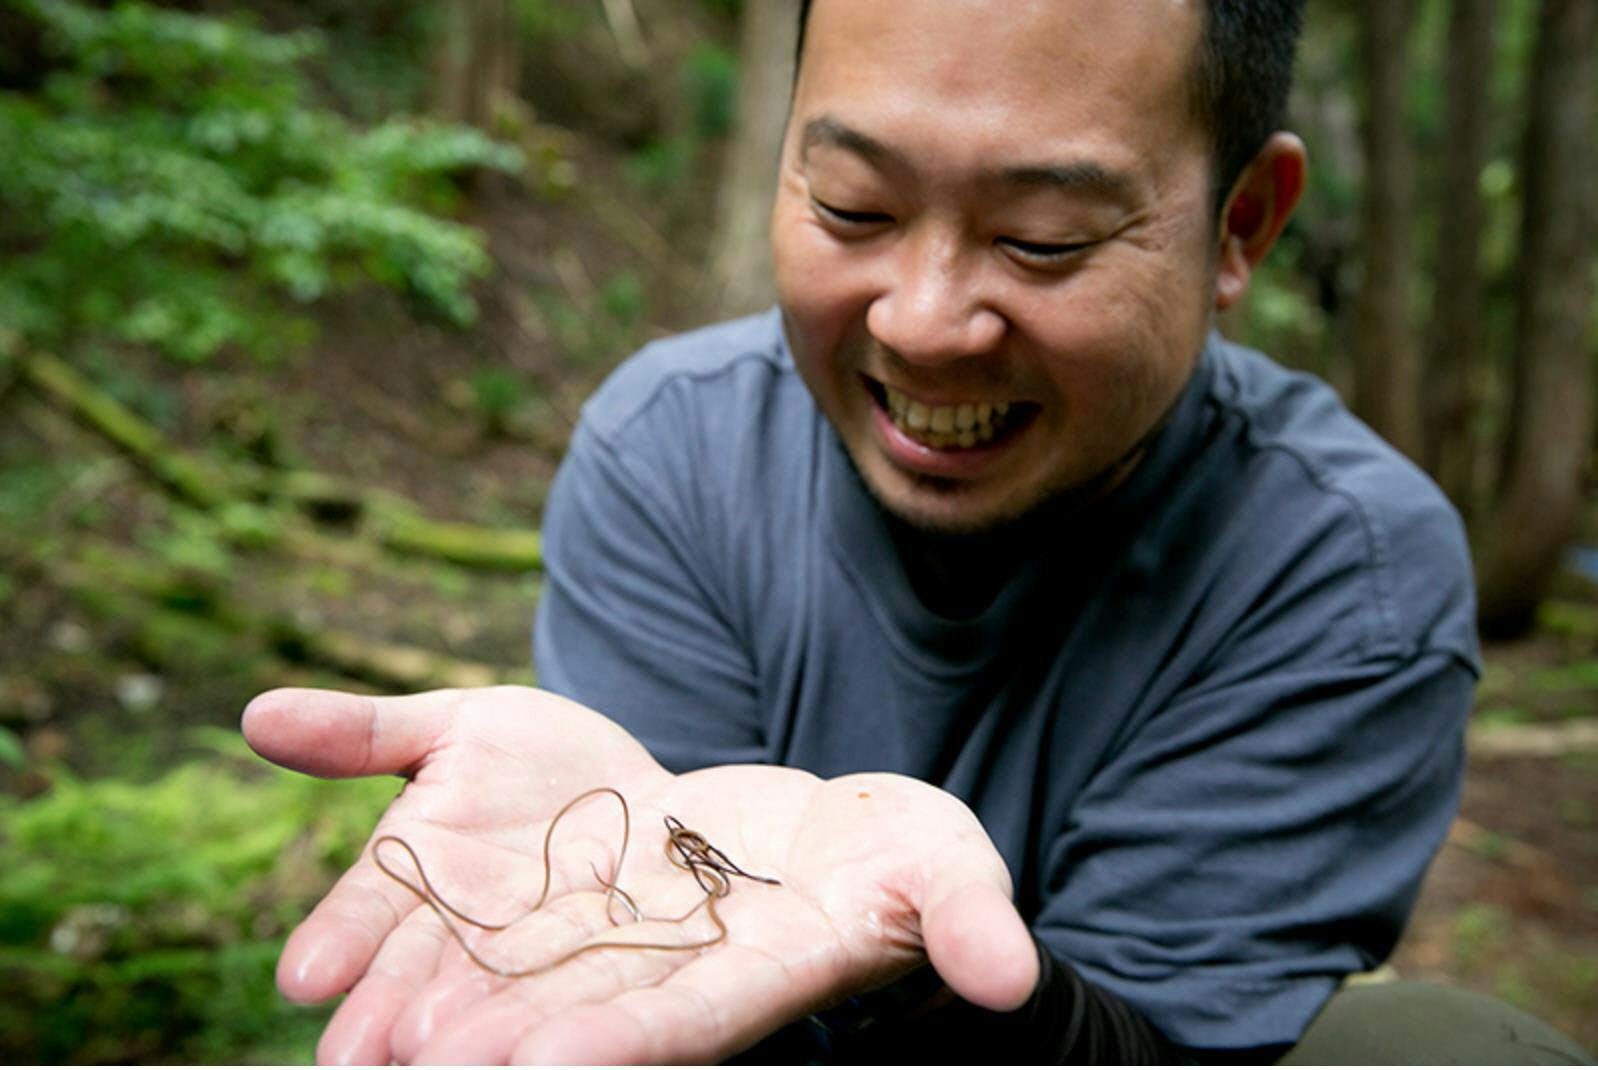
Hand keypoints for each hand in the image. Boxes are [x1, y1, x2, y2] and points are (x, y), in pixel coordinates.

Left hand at [243, 686, 1037, 1063]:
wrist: (832, 838)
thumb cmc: (908, 867)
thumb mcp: (951, 877)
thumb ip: (968, 924)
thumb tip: (1011, 977)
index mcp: (761, 975)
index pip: (687, 1023)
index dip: (621, 1045)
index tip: (545, 1069)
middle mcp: (670, 964)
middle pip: (574, 1009)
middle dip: (493, 1037)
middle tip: (398, 1064)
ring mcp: (616, 918)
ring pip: (512, 954)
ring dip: (426, 984)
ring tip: (334, 1017)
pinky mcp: (576, 868)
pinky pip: (494, 877)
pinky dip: (419, 892)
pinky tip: (343, 905)